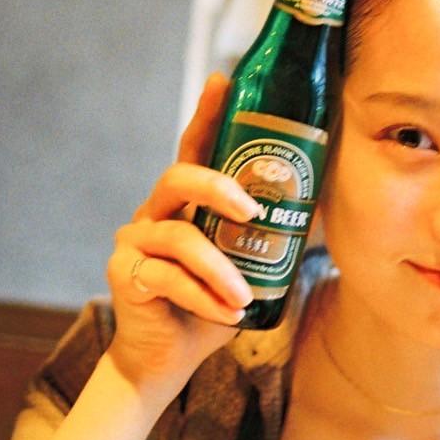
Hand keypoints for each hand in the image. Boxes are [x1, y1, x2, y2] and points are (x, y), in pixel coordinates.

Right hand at [106, 74, 254, 393]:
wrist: (168, 357)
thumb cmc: (211, 306)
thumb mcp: (244, 268)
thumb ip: (262, 239)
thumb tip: (314, 211)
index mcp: (185, 202)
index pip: (194, 148)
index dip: (207, 114)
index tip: (224, 81)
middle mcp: (155, 211)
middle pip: (177, 176)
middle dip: (218, 188)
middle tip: (253, 212)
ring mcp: (134, 241)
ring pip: (180, 238)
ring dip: (220, 270)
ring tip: (243, 297)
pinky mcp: (125, 274)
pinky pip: (168, 279)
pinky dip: (203, 298)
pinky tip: (224, 315)